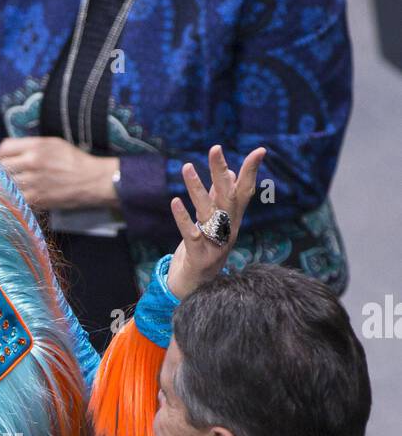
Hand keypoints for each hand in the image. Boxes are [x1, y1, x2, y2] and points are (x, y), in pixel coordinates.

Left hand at [0, 136, 117, 211]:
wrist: (92, 180)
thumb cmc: (74, 160)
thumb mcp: (53, 143)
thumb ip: (31, 146)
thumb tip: (12, 153)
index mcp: (35, 146)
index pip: (4, 148)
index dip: (1, 155)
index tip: (4, 160)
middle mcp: (31, 162)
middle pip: (1, 167)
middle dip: (1, 171)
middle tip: (7, 175)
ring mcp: (32, 182)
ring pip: (5, 184)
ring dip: (6, 186)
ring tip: (13, 187)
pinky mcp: (37, 199)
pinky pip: (15, 199)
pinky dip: (14, 198)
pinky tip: (19, 197)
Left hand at [167, 144, 265, 298]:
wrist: (197, 286)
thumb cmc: (206, 249)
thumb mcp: (215, 221)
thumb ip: (220, 197)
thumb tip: (229, 171)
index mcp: (233, 220)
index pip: (245, 192)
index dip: (251, 172)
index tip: (260, 150)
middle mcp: (228, 230)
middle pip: (227, 198)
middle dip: (221, 172)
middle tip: (215, 148)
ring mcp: (216, 244)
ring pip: (208, 213)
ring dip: (197, 189)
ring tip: (186, 167)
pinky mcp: (200, 255)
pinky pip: (192, 233)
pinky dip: (183, 217)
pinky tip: (175, 201)